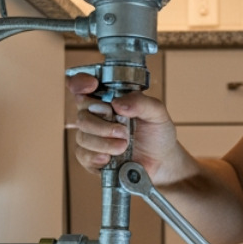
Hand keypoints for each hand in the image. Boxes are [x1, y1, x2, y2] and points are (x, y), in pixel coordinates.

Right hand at [66, 72, 181, 179]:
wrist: (162, 161)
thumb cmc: (157, 133)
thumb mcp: (157, 113)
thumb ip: (141, 103)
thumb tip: (117, 103)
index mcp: (107, 99)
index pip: (82, 86)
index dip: (80, 82)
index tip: (92, 85)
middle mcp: (96, 116)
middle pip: (81, 115)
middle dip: (101, 125)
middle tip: (123, 132)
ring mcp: (92, 137)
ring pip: (82, 136)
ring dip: (104, 142)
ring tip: (124, 146)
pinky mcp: (91, 157)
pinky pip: (82, 155)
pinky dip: (95, 156)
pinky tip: (108, 158)